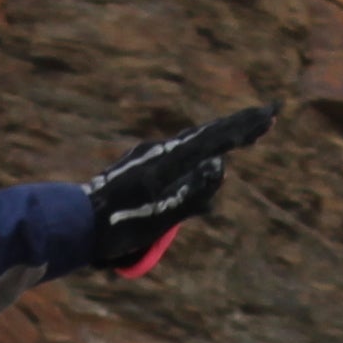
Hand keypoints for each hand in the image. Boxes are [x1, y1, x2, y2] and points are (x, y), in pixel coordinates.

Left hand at [85, 104, 276, 273]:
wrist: (71, 224)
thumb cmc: (115, 228)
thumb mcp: (157, 217)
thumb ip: (191, 193)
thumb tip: (220, 164)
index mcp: (166, 161)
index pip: (214, 138)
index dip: (244, 128)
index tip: (270, 114)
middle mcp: (158, 152)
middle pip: (206, 133)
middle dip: (239, 125)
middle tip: (268, 114)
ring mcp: (148, 157)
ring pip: (193, 140)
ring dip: (222, 133)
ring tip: (244, 130)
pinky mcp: (140, 166)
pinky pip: (181, 150)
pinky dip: (202, 145)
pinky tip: (204, 152)